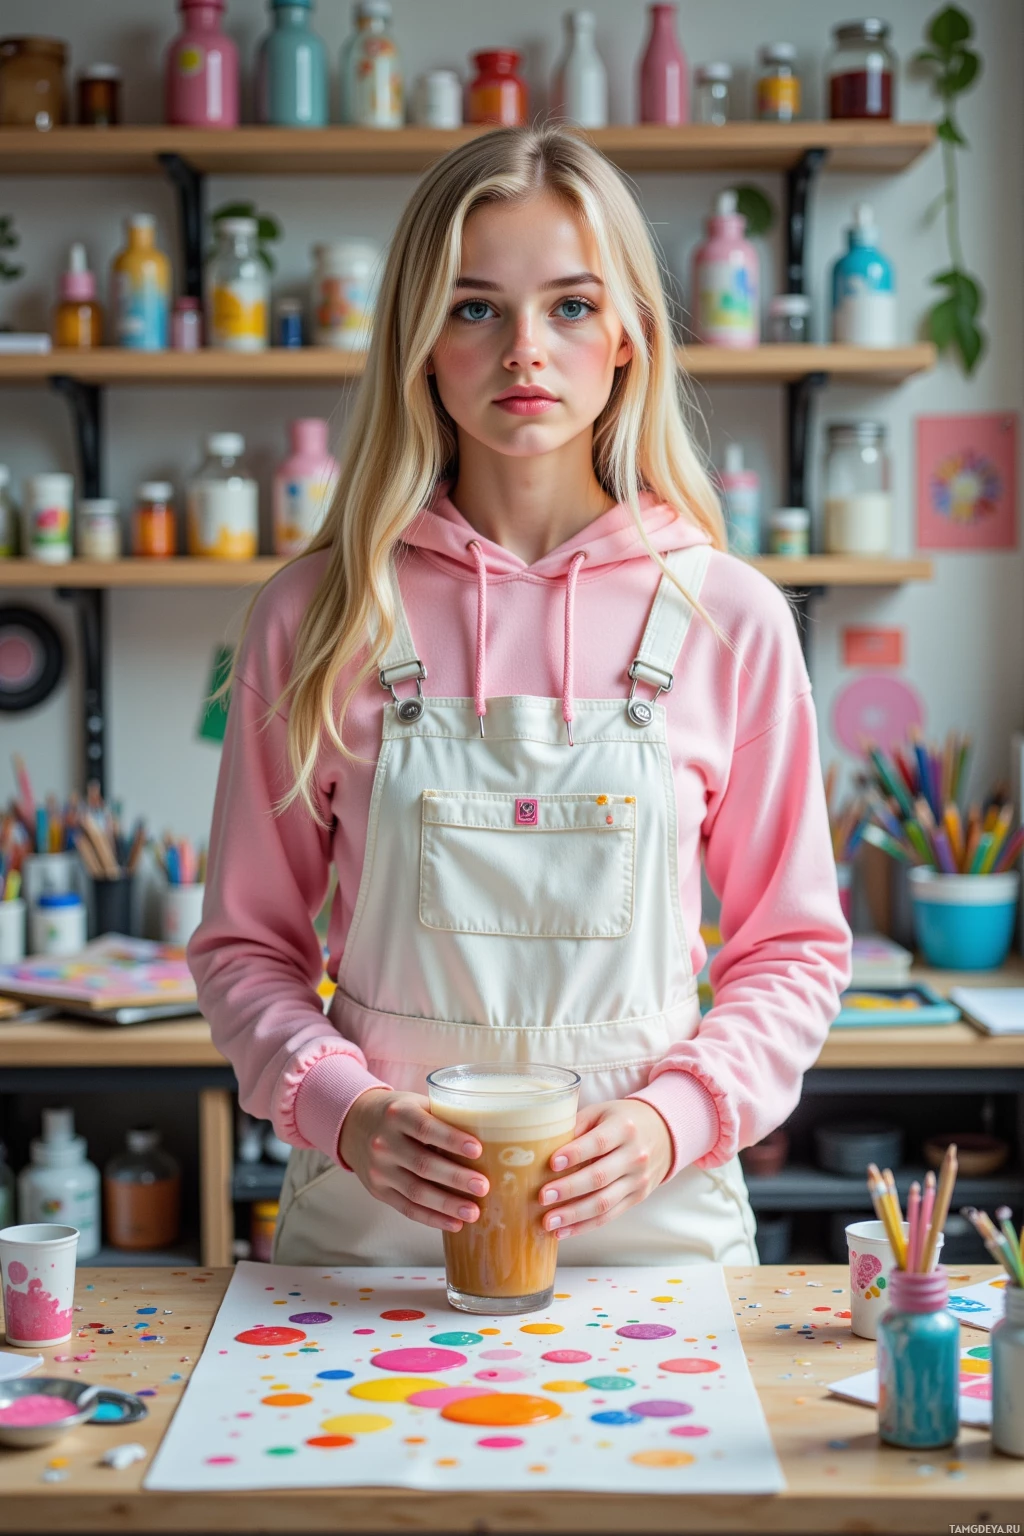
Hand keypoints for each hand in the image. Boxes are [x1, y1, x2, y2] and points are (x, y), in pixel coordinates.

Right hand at [338, 1088, 488, 1233]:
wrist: (354, 1125)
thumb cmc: (397, 1113)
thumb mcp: (415, 1103)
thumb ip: (443, 1117)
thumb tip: (490, 1134)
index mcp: (397, 1114)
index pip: (425, 1128)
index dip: (451, 1140)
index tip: (477, 1149)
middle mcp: (384, 1142)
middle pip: (422, 1164)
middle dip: (455, 1178)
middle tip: (483, 1187)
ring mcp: (379, 1170)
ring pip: (415, 1191)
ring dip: (447, 1204)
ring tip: (473, 1212)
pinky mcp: (378, 1191)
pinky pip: (407, 1209)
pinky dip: (432, 1218)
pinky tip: (454, 1223)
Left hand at [537, 1100, 672, 1239]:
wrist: (662, 1133)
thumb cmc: (621, 1120)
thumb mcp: (602, 1112)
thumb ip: (576, 1126)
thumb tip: (541, 1145)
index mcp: (624, 1128)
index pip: (599, 1142)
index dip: (576, 1154)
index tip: (552, 1163)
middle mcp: (635, 1155)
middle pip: (600, 1177)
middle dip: (569, 1189)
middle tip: (542, 1196)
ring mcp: (638, 1180)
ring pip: (603, 1203)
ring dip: (573, 1215)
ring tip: (548, 1222)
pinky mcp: (637, 1198)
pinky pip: (608, 1216)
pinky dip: (584, 1226)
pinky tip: (563, 1231)